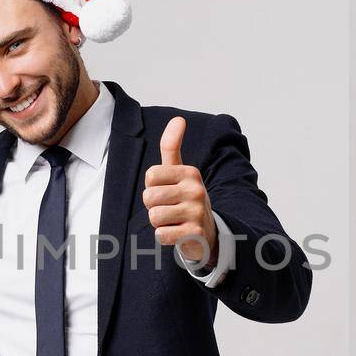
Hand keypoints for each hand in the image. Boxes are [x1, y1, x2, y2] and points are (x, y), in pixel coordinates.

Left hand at [143, 117, 216, 263]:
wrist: (206, 232)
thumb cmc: (185, 198)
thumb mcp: (179, 171)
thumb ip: (172, 146)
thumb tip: (178, 119)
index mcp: (190, 172)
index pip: (150, 176)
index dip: (152, 187)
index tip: (166, 191)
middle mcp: (196, 190)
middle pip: (149, 197)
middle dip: (153, 206)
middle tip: (169, 208)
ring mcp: (197, 213)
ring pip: (154, 216)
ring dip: (158, 222)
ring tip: (173, 220)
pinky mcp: (194, 234)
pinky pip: (161, 234)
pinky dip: (164, 236)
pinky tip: (177, 232)